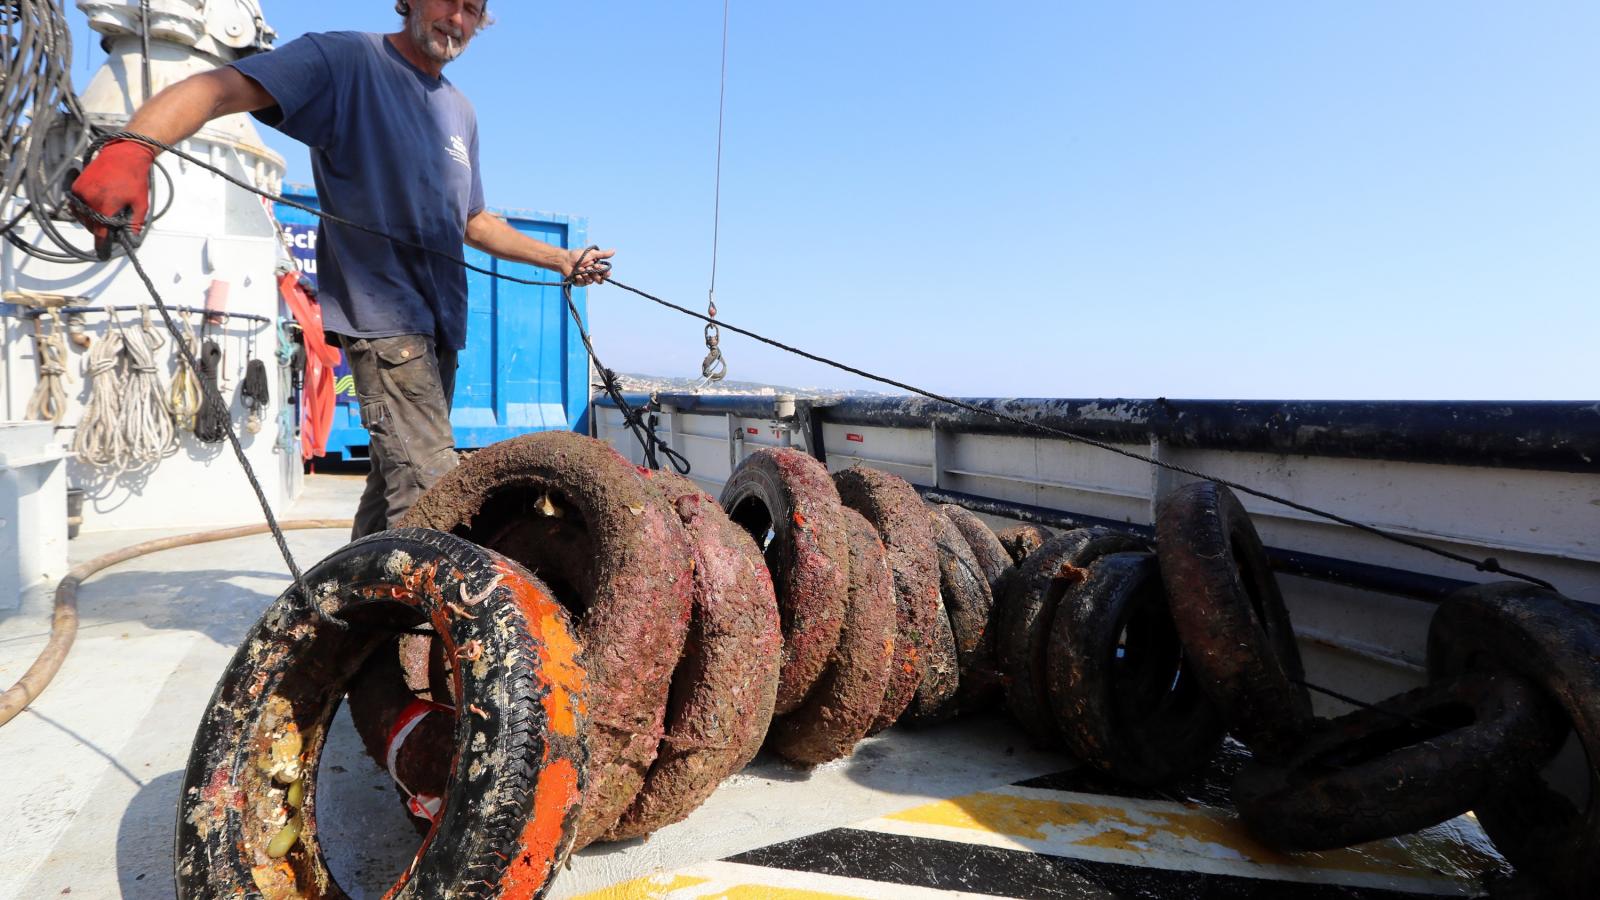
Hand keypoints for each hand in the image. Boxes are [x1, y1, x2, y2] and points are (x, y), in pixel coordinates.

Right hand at [70, 140, 158, 259]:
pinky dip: (85, 210)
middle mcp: (90, 200)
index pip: (100, 234)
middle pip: (92, 226)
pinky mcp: (75, 187)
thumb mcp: (140, 204)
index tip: (103, 255)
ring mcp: (80, 193)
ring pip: (83, 217)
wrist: (124, 155)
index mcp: (106, 206)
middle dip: (102, 229)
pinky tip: (97, 206)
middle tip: (114, 223)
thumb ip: (135, 224)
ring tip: (108, 210)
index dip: (102, 246)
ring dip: (93, 220)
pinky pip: (77, 206)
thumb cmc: (134, 178)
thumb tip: (131, 241)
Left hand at [566, 247, 614, 285]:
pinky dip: (580, 278)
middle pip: (600, 280)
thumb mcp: (592, 254)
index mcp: (596, 267)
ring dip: (586, 275)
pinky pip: (583, 283)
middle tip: (590, 268)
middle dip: (595, 274)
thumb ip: (603, 254)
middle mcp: (592, 274)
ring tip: (580, 268)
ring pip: (591, 282)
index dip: (606, 274)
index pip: (605, 274)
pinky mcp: (579, 283)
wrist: (565, 260)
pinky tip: (576, 273)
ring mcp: (586, 279)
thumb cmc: (578, 255)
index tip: (605, 271)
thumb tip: (614, 250)